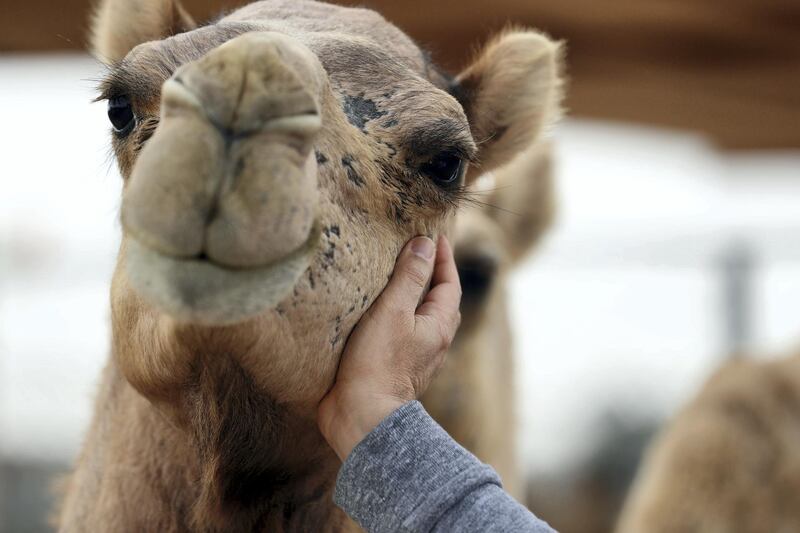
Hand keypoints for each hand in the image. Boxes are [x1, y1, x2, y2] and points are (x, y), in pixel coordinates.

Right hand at [318, 235, 461, 459]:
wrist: (361, 417)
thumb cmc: (377, 363)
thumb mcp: (393, 311)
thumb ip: (409, 277)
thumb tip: (426, 243)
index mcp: (439, 326)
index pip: (449, 283)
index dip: (443, 258)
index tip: (435, 236)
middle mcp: (433, 342)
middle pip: (440, 302)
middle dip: (433, 276)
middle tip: (419, 254)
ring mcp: (415, 357)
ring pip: (421, 319)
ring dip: (414, 297)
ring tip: (398, 279)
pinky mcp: (394, 368)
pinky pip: (403, 334)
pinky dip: (396, 316)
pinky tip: (378, 314)